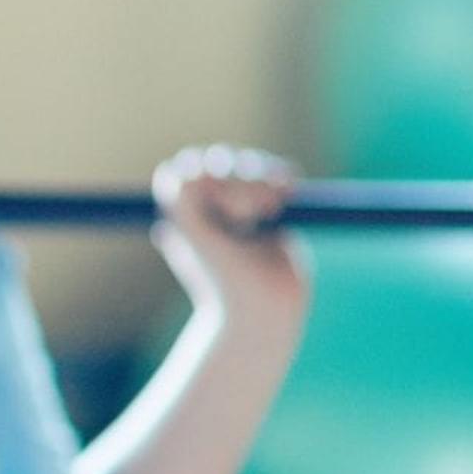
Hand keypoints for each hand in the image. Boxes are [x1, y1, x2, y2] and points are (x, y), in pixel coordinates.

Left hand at [152, 145, 311, 329]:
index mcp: (183, 215)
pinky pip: (277, 173)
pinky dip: (283, 174)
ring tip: (270, 210)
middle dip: (237, 180)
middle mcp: (209, 207)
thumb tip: (191, 174)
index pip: (185, 171)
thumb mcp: (200, 242)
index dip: (204, 179)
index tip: (220, 209)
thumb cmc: (224, 283)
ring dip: (261, 176)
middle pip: (218, 161)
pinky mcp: (273, 207)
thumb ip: (187, 204)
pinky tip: (288, 191)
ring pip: (248, 163)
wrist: (259, 312)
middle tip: (247, 216)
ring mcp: (242, 204)